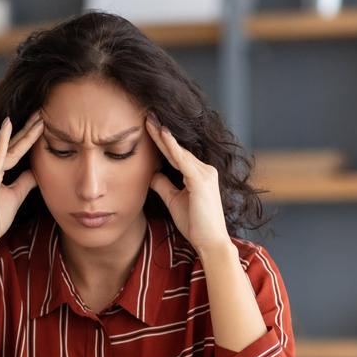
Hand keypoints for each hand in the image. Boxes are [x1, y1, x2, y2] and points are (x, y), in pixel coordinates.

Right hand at [0, 110, 43, 251]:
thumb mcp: (14, 196)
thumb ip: (24, 181)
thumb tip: (37, 170)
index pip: (12, 150)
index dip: (26, 136)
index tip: (41, 122)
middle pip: (10, 144)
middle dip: (27, 128)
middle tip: (42, 111)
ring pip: (8, 149)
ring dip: (25, 132)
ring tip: (40, 117)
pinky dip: (4, 140)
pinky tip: (10, 125)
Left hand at [145, 114, 231, 254]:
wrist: (210, 241)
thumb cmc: (195, 224)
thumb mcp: (174, 201)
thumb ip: (164, 185)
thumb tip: (151, 173)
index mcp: (198, 174)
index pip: (176, 154)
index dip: (161, 141)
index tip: (148, 127)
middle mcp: (204, 170)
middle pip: (177, 148)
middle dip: (160, 132)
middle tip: (147, 115)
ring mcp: (205, 174)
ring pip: (179, 151)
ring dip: (163, 135)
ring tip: (149, 120)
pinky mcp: (201, 181)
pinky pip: (183, 160)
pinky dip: (172, 147)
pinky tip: (162, 134)